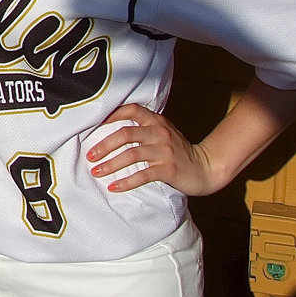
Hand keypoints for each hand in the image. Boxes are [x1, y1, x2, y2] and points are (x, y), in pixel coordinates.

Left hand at [85, 104, 222, 195]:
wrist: (206, 167)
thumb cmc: (177, 151)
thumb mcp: (162, 133)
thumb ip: (143, 128)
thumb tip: (110, 130)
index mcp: (156, 121)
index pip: (131, 109)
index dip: (111, 114)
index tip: (93, 125)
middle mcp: (159, 133)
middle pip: (125, 134)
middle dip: (104, 145)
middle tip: (90, 156)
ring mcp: (165, 151)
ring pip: (131, 155)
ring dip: (110, 164)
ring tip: (96, 172)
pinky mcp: (168, 169)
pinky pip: (142, 175)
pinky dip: (126, 182)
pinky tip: (113, 187)